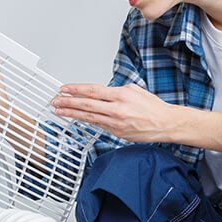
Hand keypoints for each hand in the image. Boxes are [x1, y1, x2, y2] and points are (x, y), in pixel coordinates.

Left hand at [51, 83, 179, 142]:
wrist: (166, 124)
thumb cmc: (153, 107)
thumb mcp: (135, 90)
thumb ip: (116, 90)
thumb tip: (102, 92)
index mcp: (121, 95)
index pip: (93, 91)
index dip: (76, 90)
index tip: (64, 89)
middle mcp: (117, 109)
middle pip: (86, 105)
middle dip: (68, 103)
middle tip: (55, 101)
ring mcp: (116, 123)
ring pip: (89, 117)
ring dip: (72, 114)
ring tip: (60, 111)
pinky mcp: (116, 133)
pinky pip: (98, 125)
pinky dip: (86, 121)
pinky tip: (77, 119)